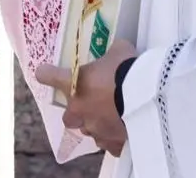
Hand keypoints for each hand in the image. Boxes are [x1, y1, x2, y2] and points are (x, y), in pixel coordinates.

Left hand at [37, 39, 137, 155]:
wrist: (149, 99)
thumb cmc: (127, 70)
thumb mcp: (119, 52)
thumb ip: (113, 53)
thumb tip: (118, 51)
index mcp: (73, 84)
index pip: (46, 75)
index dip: (48, 74)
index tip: (48, 72)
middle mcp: (78, 110)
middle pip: (68, 116)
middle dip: (78, 112)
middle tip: (93, 103)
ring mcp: (95, 129)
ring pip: (89, 131)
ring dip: (97, 125)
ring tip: (114, 117)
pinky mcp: (113, 144)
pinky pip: (110, 145)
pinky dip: (115, 139)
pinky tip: (125, 131)